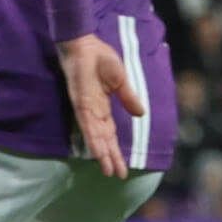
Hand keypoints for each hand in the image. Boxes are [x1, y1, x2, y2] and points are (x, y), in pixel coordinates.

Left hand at [58, 34, 145, 177]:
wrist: (85, 45)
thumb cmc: (101, 58)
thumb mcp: (121, 80)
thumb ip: (129, 97)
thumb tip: (141, 114)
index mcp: (103, 108)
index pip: (111, 135)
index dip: (116, 150)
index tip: (123, 166)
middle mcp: (94, 114)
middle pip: (104, 141)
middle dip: (111, 158)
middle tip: (118, 176)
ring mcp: (86, 110)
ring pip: (96, 138)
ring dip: (102, 154)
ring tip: (109, 171)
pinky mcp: (81, 104)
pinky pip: (88, 125)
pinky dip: (93, 140)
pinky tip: (97, 153)